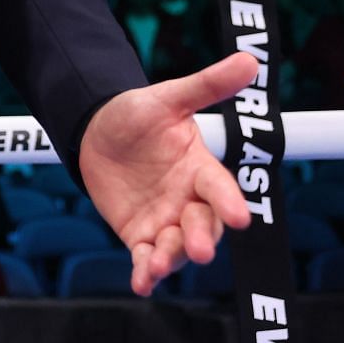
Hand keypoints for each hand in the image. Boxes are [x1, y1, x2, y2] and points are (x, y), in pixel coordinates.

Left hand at [78, 51, 258, 294]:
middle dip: (201, 237)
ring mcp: (166, 219)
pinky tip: (141, 283)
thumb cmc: (137, 114)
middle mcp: (188, 200)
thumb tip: (249, 59)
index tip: (238, 218)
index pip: (220, 189)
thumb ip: (205, 85)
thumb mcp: (167, 97)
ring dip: (171, 258)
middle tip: (198, 249)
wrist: (95, 131)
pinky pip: (146, 257)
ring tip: (159, 264)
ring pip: (176, 246)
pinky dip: (146, 272)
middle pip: (203, 225)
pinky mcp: (139, 233)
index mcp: (201, 169)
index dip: (228, 203)